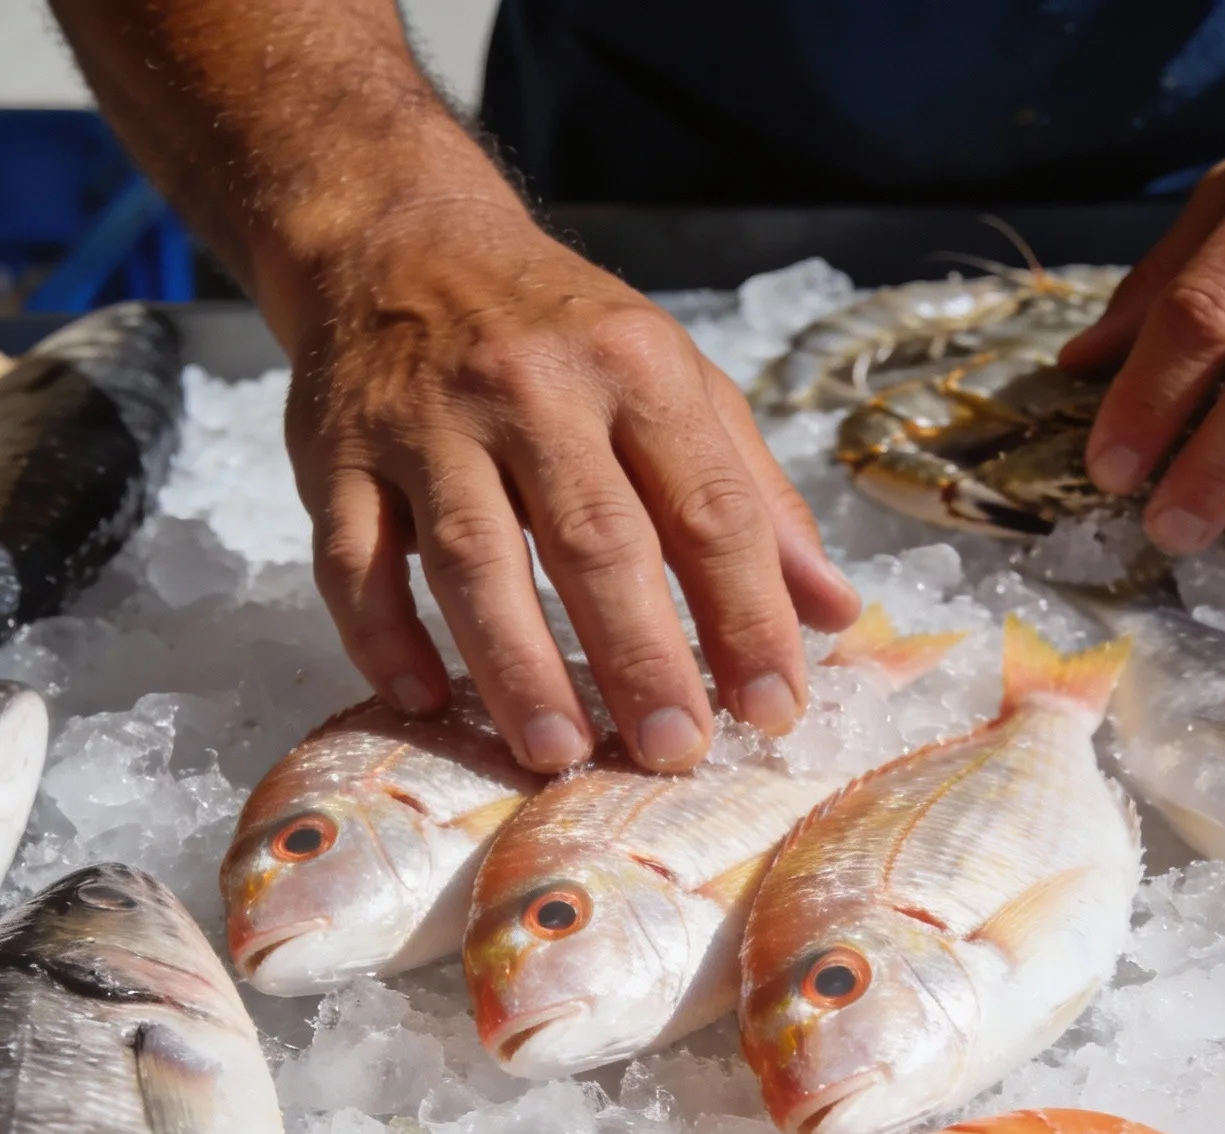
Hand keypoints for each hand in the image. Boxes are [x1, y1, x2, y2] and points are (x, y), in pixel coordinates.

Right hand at [284, 200, 858, 772]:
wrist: (402, 237)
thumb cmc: (567, 337)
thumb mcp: (680, 385)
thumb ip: (759, 499)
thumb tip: (839, 614)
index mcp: (637, 369)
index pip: (709, 510)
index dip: (748, 616)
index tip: (774, 710)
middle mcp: (531, 388)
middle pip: (595, 540)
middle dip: (640, 656)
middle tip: (674, 752)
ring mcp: (424, 420)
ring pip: (471, 555)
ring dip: (516, 664)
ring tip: (557, 753)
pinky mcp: (333, 453)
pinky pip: (351, 556)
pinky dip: (381, 633)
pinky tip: (421, 700)